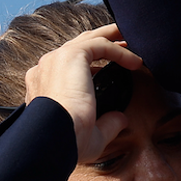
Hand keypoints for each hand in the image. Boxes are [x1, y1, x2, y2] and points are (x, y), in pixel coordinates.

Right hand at [23, 24, 143, 162]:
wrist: (54, 138)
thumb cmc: (66, 142)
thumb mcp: (89, 135)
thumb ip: (106, 124)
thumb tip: (121, 119)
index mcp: (43, 86)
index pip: (68, 66)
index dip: (93, 63)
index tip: (114, 67)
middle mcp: (46, 69)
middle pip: (79, 45)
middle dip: (103, 40)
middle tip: (125, 41)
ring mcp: (56, 60)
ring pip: (90, 39)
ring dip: (113, 38)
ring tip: (133, 40)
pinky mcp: (70, 56)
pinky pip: (101, 45)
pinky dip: (120, 51)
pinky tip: (136, 62)